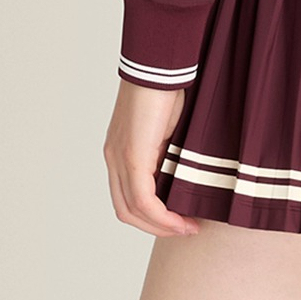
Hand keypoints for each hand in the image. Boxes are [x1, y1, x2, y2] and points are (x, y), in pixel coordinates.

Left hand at [103, 79, 200, 237]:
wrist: (159, 69)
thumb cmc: (167, 91)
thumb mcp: (169, 129)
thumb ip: (169, 152)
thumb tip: (187, 172)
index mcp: (120, 152)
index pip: (128, 197)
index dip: (152, 216)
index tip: (180, 220)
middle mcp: (113, 159)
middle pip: (126, 211)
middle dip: (157, 227)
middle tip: (185, 230)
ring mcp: (119, 159)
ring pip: (132, 210)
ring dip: (161, 226)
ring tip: (187, 229)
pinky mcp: (131, 157)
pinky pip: (143, 199)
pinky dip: (161, 216)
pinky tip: (181, 220)